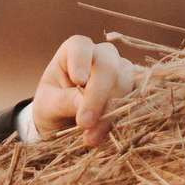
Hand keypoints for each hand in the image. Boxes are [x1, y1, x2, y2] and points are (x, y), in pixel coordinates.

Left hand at [27, 34, 137, 148]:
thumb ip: (63, 101)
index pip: (81, 47)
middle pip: (109, 67)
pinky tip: (108, 134)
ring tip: (91, 138)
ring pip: (126, 84)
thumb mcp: (47, 106)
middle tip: (84, 123)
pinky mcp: (134, 90)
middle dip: (98, 96)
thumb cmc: (51, 106)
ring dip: (110, 113)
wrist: (64, 122)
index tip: (78, 81)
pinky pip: (137, 100)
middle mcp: (102, 55)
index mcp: (75, 50)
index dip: (81, 61)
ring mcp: (122, 71)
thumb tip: (82, 103)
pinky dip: (123, 118)